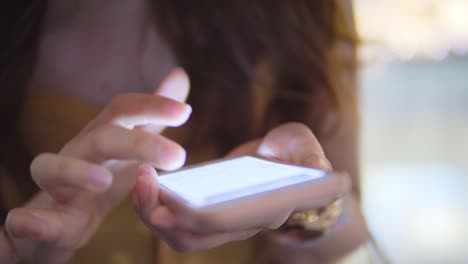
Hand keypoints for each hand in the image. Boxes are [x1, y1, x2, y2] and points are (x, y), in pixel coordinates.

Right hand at [5, 68, 191, 262]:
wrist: (60, 219)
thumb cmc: (100, 175)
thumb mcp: (132, 144)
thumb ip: (154, 115)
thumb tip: (180, 74)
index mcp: (104, 137)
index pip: (124, 110)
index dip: (152, 106)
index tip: (186, 112)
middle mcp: (79, 153)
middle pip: (102, 137)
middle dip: (138, 143)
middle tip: (177, 157)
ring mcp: (59, 185)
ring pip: (52, 168)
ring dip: (76, 172)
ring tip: (103, 181)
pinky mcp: (46, 220)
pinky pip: (29, 219)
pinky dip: (28, 222)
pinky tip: (33, 225)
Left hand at [132, 122, 349, 252]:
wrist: (284, 161)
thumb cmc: (296, 154)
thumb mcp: (304, 147)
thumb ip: (309, 157)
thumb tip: (316, 168)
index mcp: (259, 213)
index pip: (219, 226)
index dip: (189, 217)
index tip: (166, 198)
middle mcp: (236, 226)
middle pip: (187, 237)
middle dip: (156, 215)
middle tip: (142, 179)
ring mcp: (217, 222)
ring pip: (174, 232)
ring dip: (150, 210)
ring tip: (140, 176)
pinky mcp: (203, 210)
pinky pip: (172, 217)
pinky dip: (154, 202)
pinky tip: (147, 176)